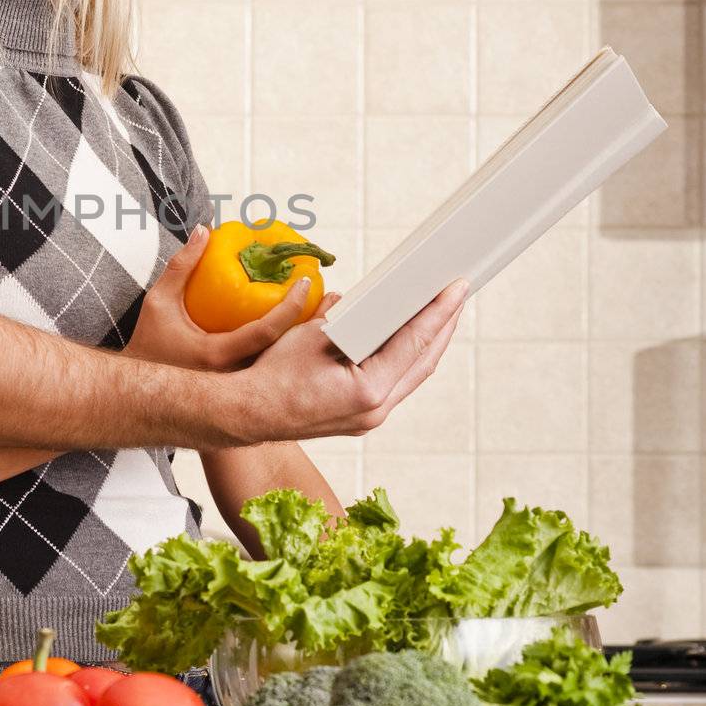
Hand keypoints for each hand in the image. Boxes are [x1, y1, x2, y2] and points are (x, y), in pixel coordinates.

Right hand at [126, 226, 339, 371]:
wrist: (144, 393)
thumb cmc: (148, 346)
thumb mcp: (159, 302)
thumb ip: (181, 265)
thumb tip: (204, 231)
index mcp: (217, 356)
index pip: (265, 332)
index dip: (290, 307)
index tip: (306, 282)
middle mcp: (235, 377)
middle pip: (287, 352)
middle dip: (313, 326)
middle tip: (332, 298)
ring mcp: (242, 388)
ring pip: (285, 364)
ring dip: (309, 341)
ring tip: (329, 312)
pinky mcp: (244, 392)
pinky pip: (276, 368)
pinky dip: (293, 351)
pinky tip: (307, 332)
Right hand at [227, 278, 468, 446]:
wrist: (247, 414)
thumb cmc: (271, 377)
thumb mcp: (310, 335)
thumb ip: (344, 317)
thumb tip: (362, 301)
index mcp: (368, 390)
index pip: (415, 343)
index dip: (439, 312)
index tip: (457, 289)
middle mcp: (377, 409)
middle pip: (424, 362)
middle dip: (444, 326)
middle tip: (458, 295)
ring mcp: (371, 417)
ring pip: (413, 375)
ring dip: (428, 344)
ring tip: (441, 314)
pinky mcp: (362, 416)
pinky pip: (395, 383)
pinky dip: (406, 359)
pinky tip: (407, 340)